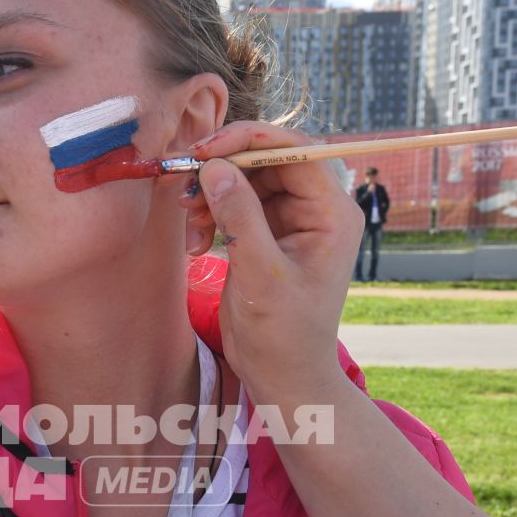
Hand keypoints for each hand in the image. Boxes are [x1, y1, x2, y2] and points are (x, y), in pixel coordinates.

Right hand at [179, 122, 362, 404]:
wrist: (283, 375)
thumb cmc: (283, 334)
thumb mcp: (260, 274)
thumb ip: (240, 216)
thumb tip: (215, 167)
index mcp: (332, 213)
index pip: (294, 151)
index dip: (249, 141)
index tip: (206, 151)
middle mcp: (316, 209)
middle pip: (267, 161)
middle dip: (224, 169)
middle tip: (184, 180)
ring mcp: (291, 221)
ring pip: (247, 181)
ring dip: (212, 194)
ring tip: (189, 221)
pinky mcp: (268, 235)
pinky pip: (237, 205)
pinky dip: (211, 215)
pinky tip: (195, 242)